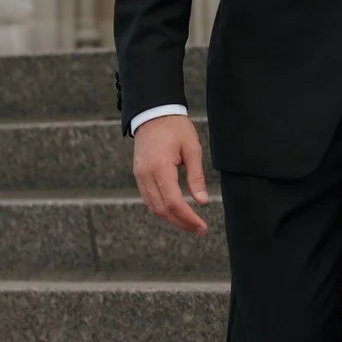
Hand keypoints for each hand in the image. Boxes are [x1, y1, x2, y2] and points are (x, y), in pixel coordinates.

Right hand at [132, 114, 209, 233]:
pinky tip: (176, 211)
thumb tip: (202, 201)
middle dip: (181, 222)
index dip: (187, 218)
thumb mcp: (192, 148)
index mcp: (160, 168)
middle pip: (161, 209)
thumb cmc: (175, 128)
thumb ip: (196, 176)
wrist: (153, 113)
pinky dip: (162, 208)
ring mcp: (139, 176)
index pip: (173, 202)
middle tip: (199, 229)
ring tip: (190, 223)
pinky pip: (149, 198)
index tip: (201, 226)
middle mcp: (145, 175)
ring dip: (171, 218)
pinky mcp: (139, 175)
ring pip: (153, 207)